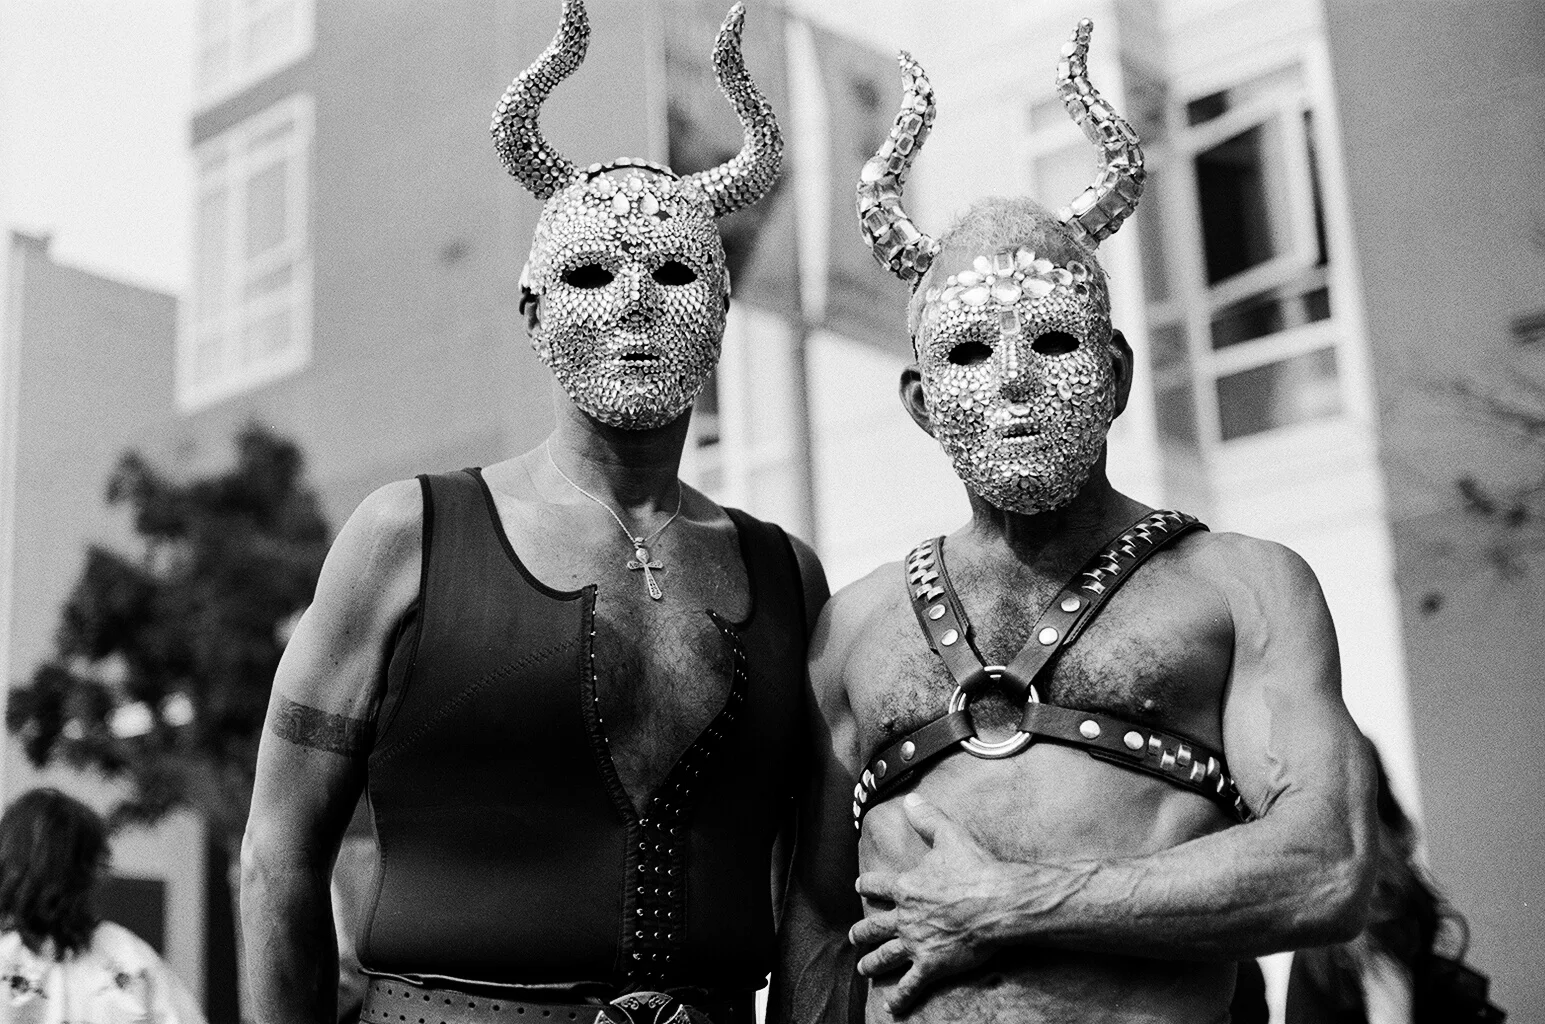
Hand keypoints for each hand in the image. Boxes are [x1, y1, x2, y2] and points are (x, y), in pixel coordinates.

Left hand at [848, 794, 1009, 1014]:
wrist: (997, 902)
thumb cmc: (976, 869)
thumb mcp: (949, 835)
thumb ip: (927, 818)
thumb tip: (912, 799)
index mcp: (907, 886)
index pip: (878, 885)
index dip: (867, 885)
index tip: (859, 886)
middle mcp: (905, 916)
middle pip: (875, 925)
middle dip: (863, 932)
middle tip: (853, 937)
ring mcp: (916, 942)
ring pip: (886, 955)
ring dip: (873, 963)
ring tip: (864, 969)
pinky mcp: (932, 964)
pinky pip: (912, 984)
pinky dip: (901, 997)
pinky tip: (892, 1007)